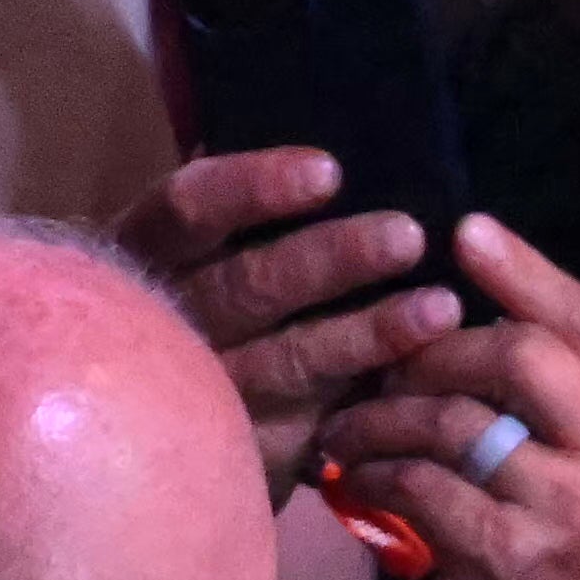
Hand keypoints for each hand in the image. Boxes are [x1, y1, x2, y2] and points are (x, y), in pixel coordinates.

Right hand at [119, 139, 465, 498]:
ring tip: (440, 309)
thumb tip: (301, 130)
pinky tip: (424, 383)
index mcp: (146, 249)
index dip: (257, 188)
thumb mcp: (193, 243)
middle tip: (408, 236)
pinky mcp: (247, 449)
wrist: (139, 421)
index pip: (190, 208)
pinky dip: (371, 402)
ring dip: (369, 333)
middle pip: (249, 285)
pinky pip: (314, 426)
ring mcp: (205, 392)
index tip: (330, 172)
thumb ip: (235, 201)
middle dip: (333, 260)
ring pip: (289, 361)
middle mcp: (167, 321)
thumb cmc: (190, 295)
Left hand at [301, 208, 579, 579]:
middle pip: (519, 355)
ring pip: (458, 418)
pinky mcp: (511, 559)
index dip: (522, 270)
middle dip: (438, 349)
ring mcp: (572, 512)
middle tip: (390, 365)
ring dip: (389, 414)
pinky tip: (356, 478)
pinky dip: (379, 474)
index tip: (464, 231)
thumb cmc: (578, 565)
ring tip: (352, 425)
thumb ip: (568, 398)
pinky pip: (423, 485)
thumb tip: (478, 305)